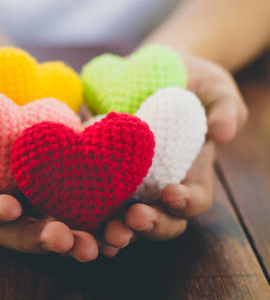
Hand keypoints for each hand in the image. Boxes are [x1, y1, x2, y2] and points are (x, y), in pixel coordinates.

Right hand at [0, 59, 98, 261]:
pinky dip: (103, 209)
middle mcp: (2, 190)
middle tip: (64, 240)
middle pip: (16, 226)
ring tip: (102, 243)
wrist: (3, 72)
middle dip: (39, 237)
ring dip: (78, 235)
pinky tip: (125, 216)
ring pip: (54, 219)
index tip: (9, 209)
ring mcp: (35, 184)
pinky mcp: (66, 171)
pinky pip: (84, 195)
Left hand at [99, 52, 247, 256]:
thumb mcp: (214, 88)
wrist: (147, 69)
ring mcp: (125, 183)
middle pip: (157, 220)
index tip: (172, 194)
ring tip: (105, 231)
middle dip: (147, 225)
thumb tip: (223, 133)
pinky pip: (90, 197)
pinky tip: (73, 214)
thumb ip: (226, 108)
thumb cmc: (189, 81)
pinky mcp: (96, 172)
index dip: (185, 203)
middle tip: (132, 219)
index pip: (193, 200)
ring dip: (115, 229)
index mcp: (189, 173)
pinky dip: (84, 210)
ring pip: (122, 218)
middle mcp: (156, 186)